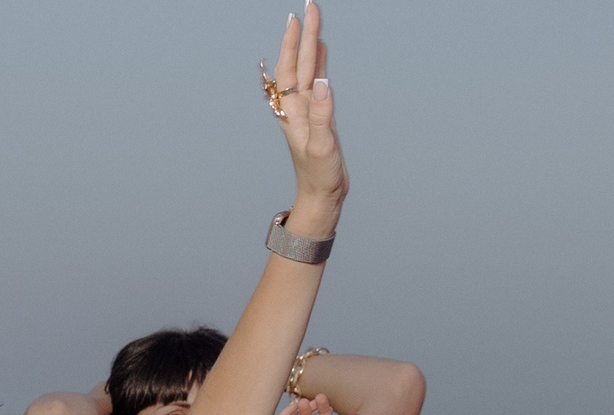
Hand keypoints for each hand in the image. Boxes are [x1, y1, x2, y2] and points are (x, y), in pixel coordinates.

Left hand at [267, 4, 345, 229]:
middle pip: (298, 63)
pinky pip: (315, 84)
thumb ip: (322, 115)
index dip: (295, 42)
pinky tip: (321, 53)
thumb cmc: (319, 177)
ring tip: (313, 22)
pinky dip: (318, 65)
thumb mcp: (322, 147)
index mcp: (294, 112)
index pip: (292, 68)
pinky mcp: (317, 117)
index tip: (300, 17)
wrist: (321, 197)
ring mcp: (306, 111)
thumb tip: (322, 82)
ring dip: (309, 46)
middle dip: (303, 35)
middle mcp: (297, 108)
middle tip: (309, 7)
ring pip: (306, 70)